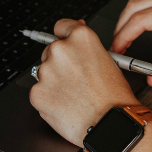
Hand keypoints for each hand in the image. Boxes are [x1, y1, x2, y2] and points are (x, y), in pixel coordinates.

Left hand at [29, 19, 139, 146]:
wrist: (110, 125)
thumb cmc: (114, 97)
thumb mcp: (108, 61)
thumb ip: (86, 45)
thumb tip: (76, 28)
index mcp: (81, 38)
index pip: (61, 26)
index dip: (64, 36)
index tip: (65, 43)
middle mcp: (61, 50)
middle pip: (50, 50)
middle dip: (60, 64)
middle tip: (76, 80)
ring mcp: (46, 71)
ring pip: (44, 72)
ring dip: (54, 81)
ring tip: (74, 96)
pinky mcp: (37, 92)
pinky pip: (39, 92)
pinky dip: (49, 99)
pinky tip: (66, 105)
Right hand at [111, 0, 151, 85]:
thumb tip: (150, 77)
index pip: (143, 19)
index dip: (125, 35)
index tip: (117, 50)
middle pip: (136, 6)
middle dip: (121, 27)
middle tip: (116, 48)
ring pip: (139, 0)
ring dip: (126, 19)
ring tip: (121, 40)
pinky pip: (148, 0)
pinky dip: (136, 14)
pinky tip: (132, 28)